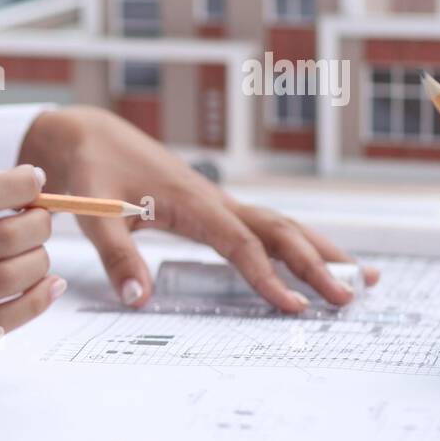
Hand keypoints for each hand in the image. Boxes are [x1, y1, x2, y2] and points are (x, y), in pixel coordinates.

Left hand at [19, 106, 378, 312]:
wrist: (80, 133)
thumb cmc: (86, 168)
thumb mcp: (92, 211)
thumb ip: (115, 254)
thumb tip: (139, 298)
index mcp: (191, 201)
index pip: (241, 244)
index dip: (268, 277)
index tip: (294, 307)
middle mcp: (212, 199)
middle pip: (278, 232)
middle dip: (316, 264)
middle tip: (349, 299)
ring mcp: (213, 201)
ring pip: (276, 226)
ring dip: (316, 252)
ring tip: (359, 278)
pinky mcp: (205, 205)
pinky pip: (258, 227)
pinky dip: (289, 245)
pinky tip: (308, 261)